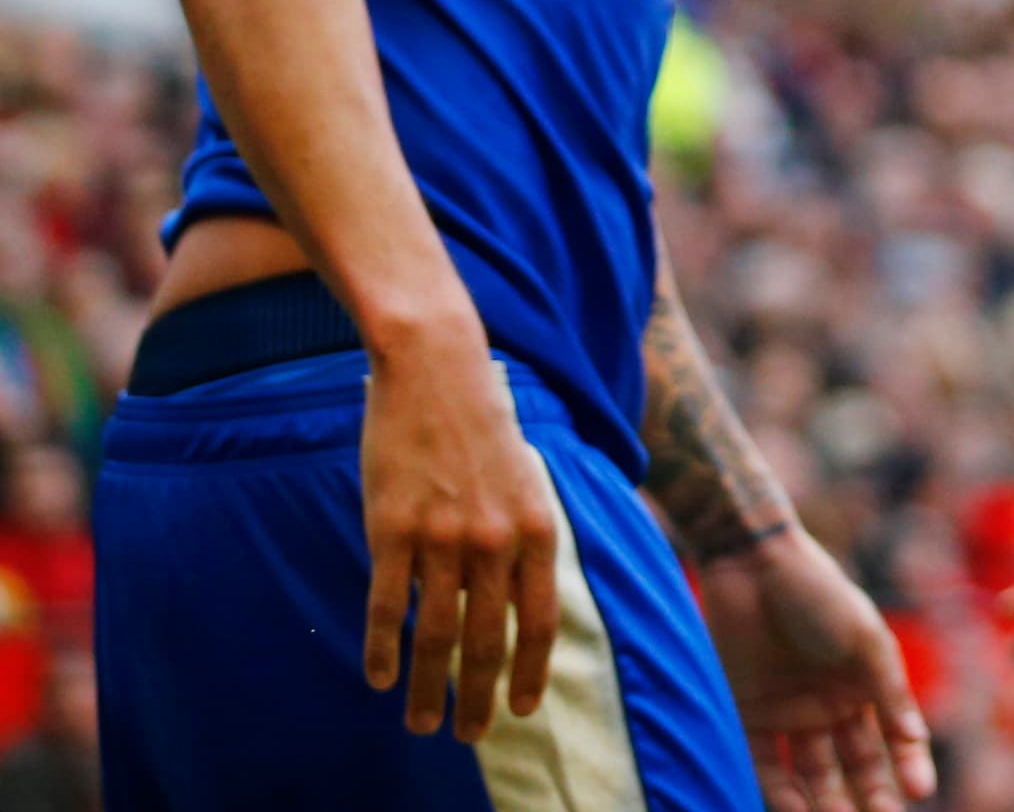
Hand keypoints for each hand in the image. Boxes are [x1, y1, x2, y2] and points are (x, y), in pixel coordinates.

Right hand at [360, 317, 560, 740]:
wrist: (438, 369)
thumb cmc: (482, 426)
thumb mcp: (525, 481)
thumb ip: (523, 539)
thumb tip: (517, 599)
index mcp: (537, 527)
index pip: (540, 619)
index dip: (529, 671)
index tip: (519, 710)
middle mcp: (496, 539)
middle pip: (488, 640)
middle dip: (478, 696)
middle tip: (468, 737)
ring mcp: (443, 536)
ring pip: (437, 633)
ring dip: (428, 687)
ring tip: (422, 724)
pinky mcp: (392, 529)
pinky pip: (386, 606)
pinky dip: (382, 648)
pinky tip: (379, 678)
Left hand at [697, 528, 938, 811]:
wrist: (753, 565)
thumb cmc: (820, 594)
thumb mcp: (865, 639)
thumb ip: (888, 691)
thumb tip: (915, 740)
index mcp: (864, 684)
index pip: (892, 738)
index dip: (908, 765)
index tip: (920, 792)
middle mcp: (829, 705)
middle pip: (853, 764)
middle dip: (868, 796)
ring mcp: (789, 713)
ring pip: (811, 774)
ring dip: (824, 802)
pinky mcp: (748, 716)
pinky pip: (766, 765)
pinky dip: (779, 792)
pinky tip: (795, 811)